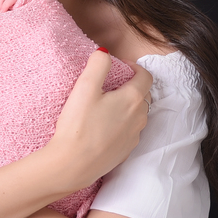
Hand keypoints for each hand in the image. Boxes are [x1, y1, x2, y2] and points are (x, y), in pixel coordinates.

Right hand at [46, 49, 152, 192]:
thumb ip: (98, 64)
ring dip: (128, 106)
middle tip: (112, 84)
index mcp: (133, 99)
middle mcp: (139, 118)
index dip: (134, 67)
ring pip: (138, 114)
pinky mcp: (125, 152)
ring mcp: (134, 137)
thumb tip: (104, 53)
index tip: (120, 66)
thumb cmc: (78, 126)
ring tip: (107, 105)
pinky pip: (129, 132)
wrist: (72, 165)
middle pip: (144, 95)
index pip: (145, 76)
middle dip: (132, 86)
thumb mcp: (84, 87)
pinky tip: (104, 126)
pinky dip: (122, 124)